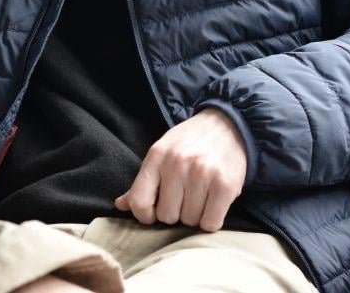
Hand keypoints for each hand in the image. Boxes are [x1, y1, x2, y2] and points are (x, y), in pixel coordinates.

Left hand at [114, 107, 246, 230]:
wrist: (228, 125)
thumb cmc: (191, 142)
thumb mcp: (162, 152)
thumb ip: (143, 181)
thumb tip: (120, 205)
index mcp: (157, 156)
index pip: (139, 201)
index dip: (145, 215)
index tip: (155, 211)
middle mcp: (177, 164)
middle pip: (167, 216)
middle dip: (176, 212)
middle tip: (185, 196)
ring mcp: (202, 174)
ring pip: (190, 221)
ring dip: (195, 214)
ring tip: (201, 194)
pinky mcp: (225, 185)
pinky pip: (210, 223)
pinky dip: (211, 219)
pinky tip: (213, 203)